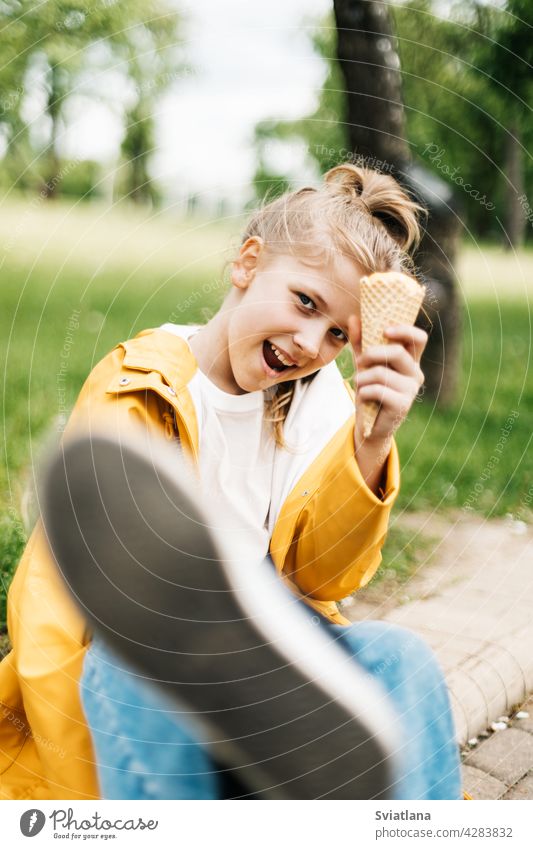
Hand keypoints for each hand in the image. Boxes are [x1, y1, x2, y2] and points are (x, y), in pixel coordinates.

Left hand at [348, 315, 427, 443]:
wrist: (369, 423)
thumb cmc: (370, 389)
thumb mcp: (364, 363)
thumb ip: (361, 341)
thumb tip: (353, 317)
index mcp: (410, 360)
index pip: (419, 338)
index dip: (405, 330)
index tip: (385, 330)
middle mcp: (415, 373)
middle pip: (398, 352)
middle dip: (372, 353)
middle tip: (360, 361)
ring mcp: (411, 390)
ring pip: (382, 373)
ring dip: (363, 377)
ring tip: (360, 384)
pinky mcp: (402, 405)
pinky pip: (377, 390)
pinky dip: (364, 392)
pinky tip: (364, 398)